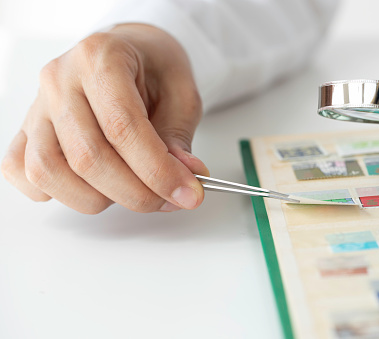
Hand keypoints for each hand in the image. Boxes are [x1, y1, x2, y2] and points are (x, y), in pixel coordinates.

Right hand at [1, 24, 208, 213]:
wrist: (129, 51)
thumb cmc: (154, 68)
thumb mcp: (182, 94)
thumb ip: (179, 139)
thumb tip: (183, 180)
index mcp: (101, 58)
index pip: (123, 128)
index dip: (158, 171)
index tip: (187, 194)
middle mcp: (60, 80)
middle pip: (87, 157)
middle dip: (136, 193)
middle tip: (169, 199)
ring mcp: (38, 105)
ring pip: (48, 171)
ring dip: (97, 197)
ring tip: (131, 189)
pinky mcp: (27, 128)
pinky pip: (22, 171)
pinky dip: (56, 191)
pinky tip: (91, 185)